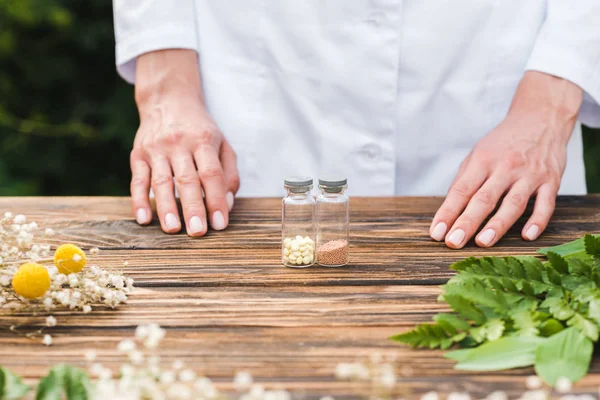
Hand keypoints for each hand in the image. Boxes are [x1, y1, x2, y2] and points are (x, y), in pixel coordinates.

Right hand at [130, 50, 239, 235]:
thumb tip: (227, 204)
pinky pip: (137, 180)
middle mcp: (179, 144)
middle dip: (192, 207)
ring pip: (161, 181)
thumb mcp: (222, 144)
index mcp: (203, 141)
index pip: (211, 174)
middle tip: (197, 232)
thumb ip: (229, 174)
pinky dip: (139, 200)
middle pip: (187, 179)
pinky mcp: (138, 154)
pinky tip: (143, 219)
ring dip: (166, 207)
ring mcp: (156, 149)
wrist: (168, 100)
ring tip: (173, 230)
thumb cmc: (200, 129)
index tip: (220, 224)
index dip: (216, 200)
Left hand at [430, 71, 582, 247]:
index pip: (461, 191)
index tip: (437, 233)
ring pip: (513, 203)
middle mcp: (505, 167)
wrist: (541, 118)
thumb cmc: (503, 143)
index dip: (448, 213)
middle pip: (484, 199)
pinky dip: (537, 221)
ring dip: (498, 225)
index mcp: (483, 161)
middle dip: (467, 222)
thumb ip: (464, 180)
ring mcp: (530, 175)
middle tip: (453, 242)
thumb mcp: (478, 154)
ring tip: (482, 242)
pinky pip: (546, 204)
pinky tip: (526, 236)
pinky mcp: (551, 180)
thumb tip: (448, 210)